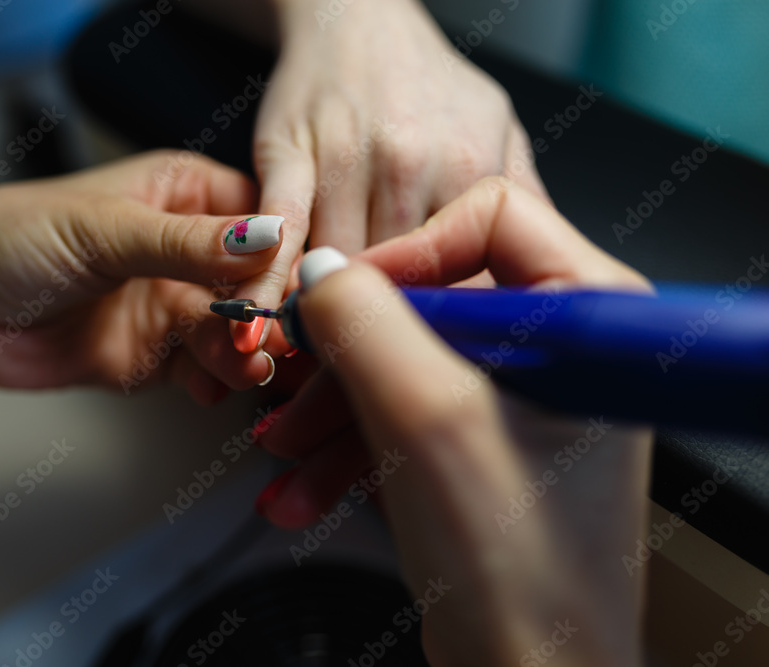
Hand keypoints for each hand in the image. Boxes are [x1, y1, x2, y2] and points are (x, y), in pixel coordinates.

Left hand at [0, 152, 282, 402]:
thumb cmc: (8, 239)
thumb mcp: (103, 230)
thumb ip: (185, 243)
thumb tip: (265, 236)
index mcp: (184, 194)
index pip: (260, 219)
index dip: (278, 252)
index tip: (283, 285)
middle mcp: (187, 250)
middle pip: (255, 282)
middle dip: (264, 312)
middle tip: (265, 338)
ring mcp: (173, 304)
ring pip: (235, 330)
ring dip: (244, 351)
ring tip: (242, 366)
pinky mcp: (157, 355)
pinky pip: (204, 370)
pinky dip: (215, 381)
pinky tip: (210, 387)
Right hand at [229, 0, 547, 354]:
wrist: (356, 15)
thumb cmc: (427, 83)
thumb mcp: (499, 131)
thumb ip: (523, 205)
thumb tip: (548, 279)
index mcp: (473, 167)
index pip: (466, 275)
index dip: (445, 336)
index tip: (430, 378)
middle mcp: (414, 163)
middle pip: (399, 282)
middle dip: (382, 342)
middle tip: (367, 394)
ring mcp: (347, 157)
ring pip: (338, 267)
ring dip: (326, 328)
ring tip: (312, 389)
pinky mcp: (289, 150)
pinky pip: (280, 231)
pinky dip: (269, 283)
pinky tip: (261, 325)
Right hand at [256, 179, 648, 665]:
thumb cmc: (520, 571)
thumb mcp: (426, 420)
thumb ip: (365, 323)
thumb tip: (323, 270)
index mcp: (587, 316)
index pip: (490, 217)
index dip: (407, 252)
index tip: (343, 292)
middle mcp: (561, 347)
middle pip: (436, 294)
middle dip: (350, 350)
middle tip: (293, 378)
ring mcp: (521, 396)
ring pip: (410, 359)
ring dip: (337, 407)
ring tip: (284, 452)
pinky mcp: (485, 441)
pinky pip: (409, 411)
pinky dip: (354, 445)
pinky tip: (305, 485)